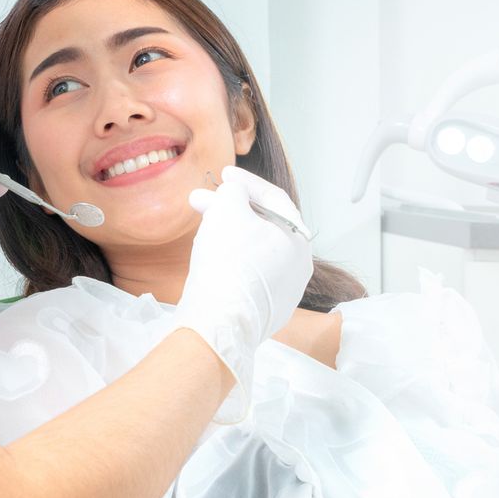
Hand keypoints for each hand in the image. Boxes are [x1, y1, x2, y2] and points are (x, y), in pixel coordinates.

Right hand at [172, 166, 312, 412]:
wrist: (219, 322)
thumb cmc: (228, 262)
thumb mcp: (229, 208)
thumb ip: (234, 191)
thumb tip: (234, 194)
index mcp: (298, 240)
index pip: (274, 199)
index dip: (245, 182)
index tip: (224, 175)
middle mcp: (298, 268)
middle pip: (262, 226)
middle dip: (229, 209)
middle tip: (199, 200)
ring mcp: (282, 293)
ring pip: (253, 252)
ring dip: (227, 234)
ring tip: (201, 228)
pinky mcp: (263, 313)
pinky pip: (247, 277)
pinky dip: (230, 261)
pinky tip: (211, 259)